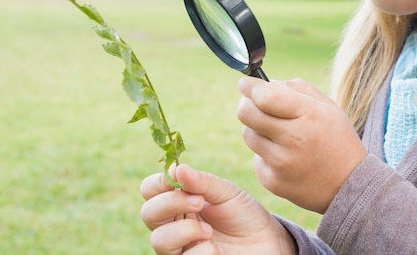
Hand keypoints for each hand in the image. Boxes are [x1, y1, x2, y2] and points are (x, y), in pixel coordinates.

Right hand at [140, 164, 296, 254]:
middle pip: (148, 213)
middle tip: (200, 201)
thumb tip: (176, 169)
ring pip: (159, 240)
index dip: (158, 182)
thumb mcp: (227, 193)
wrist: (268, 242)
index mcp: (178, 200)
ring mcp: (179, 247)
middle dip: (171, 203)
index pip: (150, 189)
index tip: (178, 177)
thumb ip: (202, 182)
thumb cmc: (244, 215)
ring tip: (209, 231)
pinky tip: (217, 248)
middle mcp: (173, 224)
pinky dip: (203, 251)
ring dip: (186, 230)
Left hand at [238, 77, 366, 213]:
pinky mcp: (272, 181)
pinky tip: (285, 157)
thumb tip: (262, 84)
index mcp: (308, 115)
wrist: (349, 186)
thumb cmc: (336, 139)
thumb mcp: (327, 106)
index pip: (265, 95)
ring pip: (248, 134)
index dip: (250, 86)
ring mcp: (280, 163)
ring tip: (279, 134)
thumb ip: (295, 88)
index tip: (246, 84)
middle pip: (246, 113)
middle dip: (247, 104)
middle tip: (255, 105)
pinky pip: (256, 157)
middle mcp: (292, 139)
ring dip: (257, 130)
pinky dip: (265, 154)